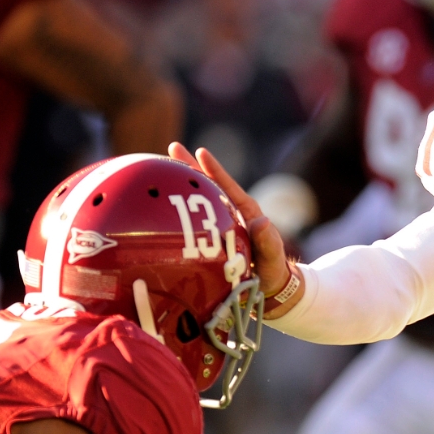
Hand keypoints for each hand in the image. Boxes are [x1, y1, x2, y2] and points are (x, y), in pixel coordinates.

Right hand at [168, 142, 293, 296]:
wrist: (269, 286)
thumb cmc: (273, 268)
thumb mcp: (273, 254)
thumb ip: (268, 240)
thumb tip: (261, 221)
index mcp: (244, 212)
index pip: (227, 187)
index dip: (214, 170)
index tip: (201, 152)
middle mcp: (229, 213)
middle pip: (208, 186)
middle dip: (191, 167)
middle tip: (173, 147)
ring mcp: (218, 224)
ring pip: (197, 200)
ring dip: (181, 184)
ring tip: (161, 168)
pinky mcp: (210, 237)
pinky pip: (192, 220)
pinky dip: (178, 210)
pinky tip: (160, 204)